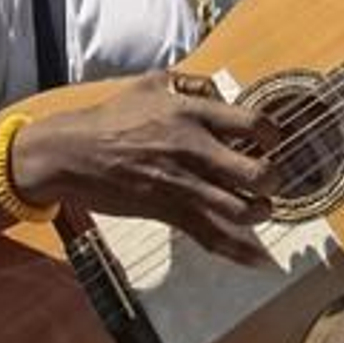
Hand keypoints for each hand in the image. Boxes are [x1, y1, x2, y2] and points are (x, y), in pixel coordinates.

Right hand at [13, 71, 281, 265]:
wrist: (70, 153)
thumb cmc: (112, 116)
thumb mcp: (154, 82)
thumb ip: (194, 83)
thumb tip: (224, 94)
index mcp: (193, 114)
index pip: (254, 126)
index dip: (273, 136)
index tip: (272, 142)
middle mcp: (194, 149)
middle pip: (257, 173)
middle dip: (273, 180)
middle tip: (270, 180)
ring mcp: (182, 184)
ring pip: (240, 209)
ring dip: (261, 212)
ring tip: (262, 208)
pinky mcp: (167, 211)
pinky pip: (211, 235)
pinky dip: (239, 251)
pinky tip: (260, 260)